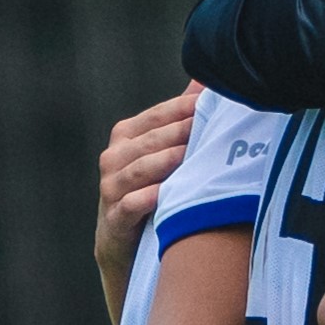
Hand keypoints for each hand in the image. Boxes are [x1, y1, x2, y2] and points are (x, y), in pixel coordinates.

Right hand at [89, 86, 198, 301]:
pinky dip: (149, 198)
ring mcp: (110, 189)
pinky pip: (131, 205)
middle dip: (182, 132)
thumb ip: (180, 116)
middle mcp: (114, 158)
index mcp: (126, 136)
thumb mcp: (163, 152)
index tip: (214, 101)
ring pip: (141, 169)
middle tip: (212, 127)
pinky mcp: (114, 219)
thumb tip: (204, 80)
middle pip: (152, 140)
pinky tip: (168, 194)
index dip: (186, 108)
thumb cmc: (151, 189)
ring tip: (192, 156)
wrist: (123, 244)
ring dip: (167, 162)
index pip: (159, 115)